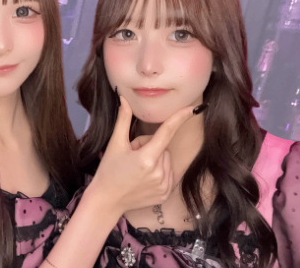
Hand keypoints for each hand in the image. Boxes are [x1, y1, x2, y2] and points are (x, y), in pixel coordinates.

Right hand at [88, 92, 198, 214]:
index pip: (167, 132)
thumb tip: (124, 99)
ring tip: (137, 170)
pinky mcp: (165, 194)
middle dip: (150, 148)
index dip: (179, 118)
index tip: (192, 108)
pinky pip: (169, 174)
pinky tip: (144, 180)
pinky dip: (159, 174)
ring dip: (155, 161)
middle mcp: (158, 172)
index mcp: (146, 158)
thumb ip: (122, 120)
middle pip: (163, 148)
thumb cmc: (108, 171)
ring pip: (167, 161)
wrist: (107, 200)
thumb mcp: (114, 145)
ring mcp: (164, 185)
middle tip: (133, 158)